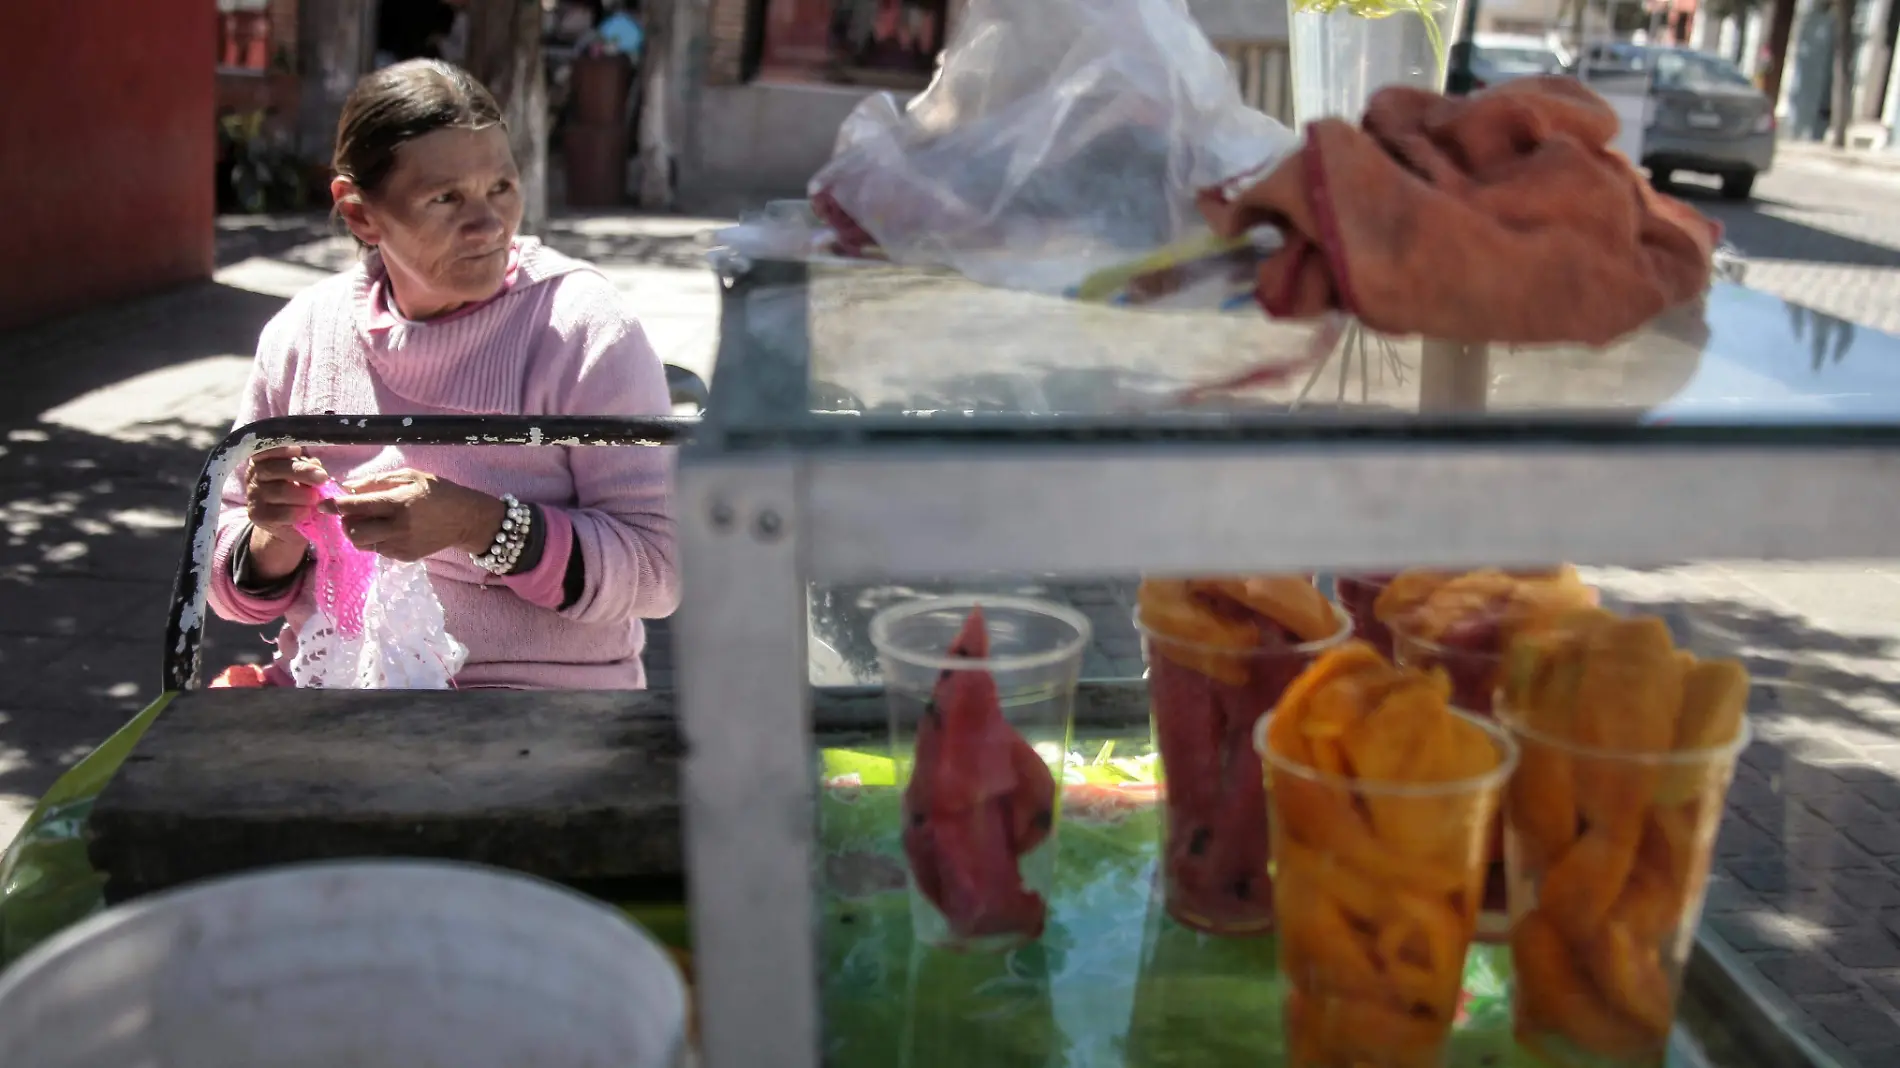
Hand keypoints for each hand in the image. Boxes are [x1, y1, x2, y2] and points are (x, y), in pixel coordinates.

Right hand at [243, 446, 328, 580]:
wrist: (288, 524)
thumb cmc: (297, 493)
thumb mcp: (303, 476)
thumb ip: (308, 467)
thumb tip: (316, 465)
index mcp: (263, 461)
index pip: (265, 450)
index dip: (280, 449)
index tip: (298, 450)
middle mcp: (254, 475)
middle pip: (273, 469)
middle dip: (301, 471)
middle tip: (322, 477)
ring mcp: (253, 496)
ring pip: (278, 490)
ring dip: (302, 494)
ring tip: (315, 498)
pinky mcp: (257, 515)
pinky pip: (278, 513)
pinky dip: (296, 512)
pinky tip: (306, 512)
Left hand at [321, 469, 506, 563]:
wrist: (466, 519)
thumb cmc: (438, 492)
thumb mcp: (410, 476)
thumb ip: (377, 481)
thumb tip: (348, 487)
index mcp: (398, 503)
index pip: (357, 506)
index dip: (336, 505)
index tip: (324, 503)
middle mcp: (398, 527)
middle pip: (354, 532)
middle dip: (346, 523)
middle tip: (350, 514)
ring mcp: (402, 545)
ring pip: (363, 544)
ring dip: (358, 533)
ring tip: (368, 522)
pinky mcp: (405, 557)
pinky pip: (378, 550)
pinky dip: (375, 540)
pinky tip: (387, 530)